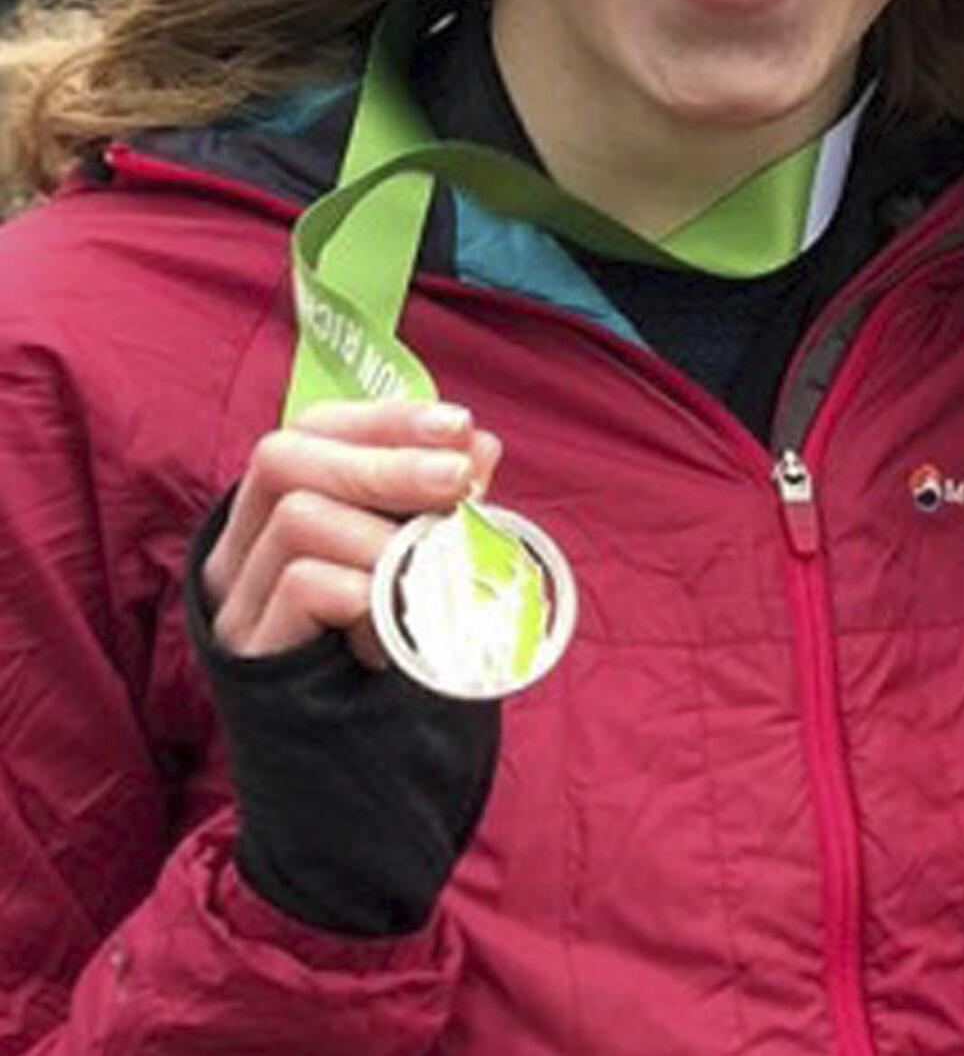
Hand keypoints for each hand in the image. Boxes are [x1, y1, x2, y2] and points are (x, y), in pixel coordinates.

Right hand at [203, 398, 502, 662]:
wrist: (352, 794)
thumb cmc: (387, 666)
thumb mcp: (415, 571)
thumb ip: (437, 508)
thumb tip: (479, 445)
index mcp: (271, 515)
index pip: (311, 429)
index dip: (385, 419)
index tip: (460, 426)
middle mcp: (238, 550)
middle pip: (283, 458)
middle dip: (383, 460)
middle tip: (460, 480)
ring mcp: (235, 604)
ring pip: (296, 518)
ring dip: (384, 534)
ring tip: (432, 574)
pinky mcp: (248, 658)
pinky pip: (302, 586)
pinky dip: (365, 592)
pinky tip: (396, 630)